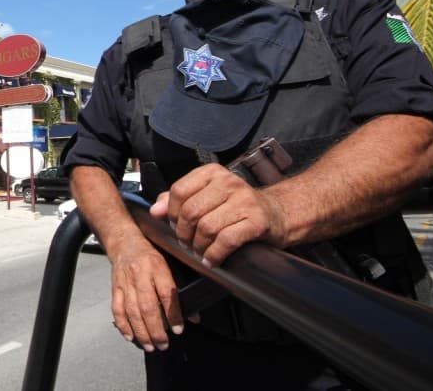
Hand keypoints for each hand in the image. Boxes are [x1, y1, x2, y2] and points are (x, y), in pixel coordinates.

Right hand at [108, 236, 183, 351]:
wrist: (124, 242)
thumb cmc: (149, 254)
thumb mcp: (170, 265)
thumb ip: (181, 289)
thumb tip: (193, 315)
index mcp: (157, 267)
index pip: (166, 294)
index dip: (173, 314)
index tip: (179, 329)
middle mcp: (140, 275)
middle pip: (147, 306)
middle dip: (156, 330)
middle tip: (163, 344)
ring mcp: (125, 282)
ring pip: (132, 311)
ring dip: (141, 332)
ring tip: (150, 345)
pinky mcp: (115, 288)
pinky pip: (117, 309)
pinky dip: (123, 325)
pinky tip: (130, 336)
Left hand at [149, 163, 288, 266]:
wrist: (277, 214)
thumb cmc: (236, 206)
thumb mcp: (207, 196)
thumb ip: (178, 200)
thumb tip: (155, 211)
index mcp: (212, 173)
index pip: (179, 191)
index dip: (172, 213)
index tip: (176, 225)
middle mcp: (229, 182)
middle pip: (191, 211)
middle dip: (184, 233)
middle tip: (187, 244)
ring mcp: (245, 200)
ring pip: (206, 227)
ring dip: (199, 246)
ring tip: (200, 251)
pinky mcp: (257, 221)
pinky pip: (226, 240)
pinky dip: (214, 254)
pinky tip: (212, 260)